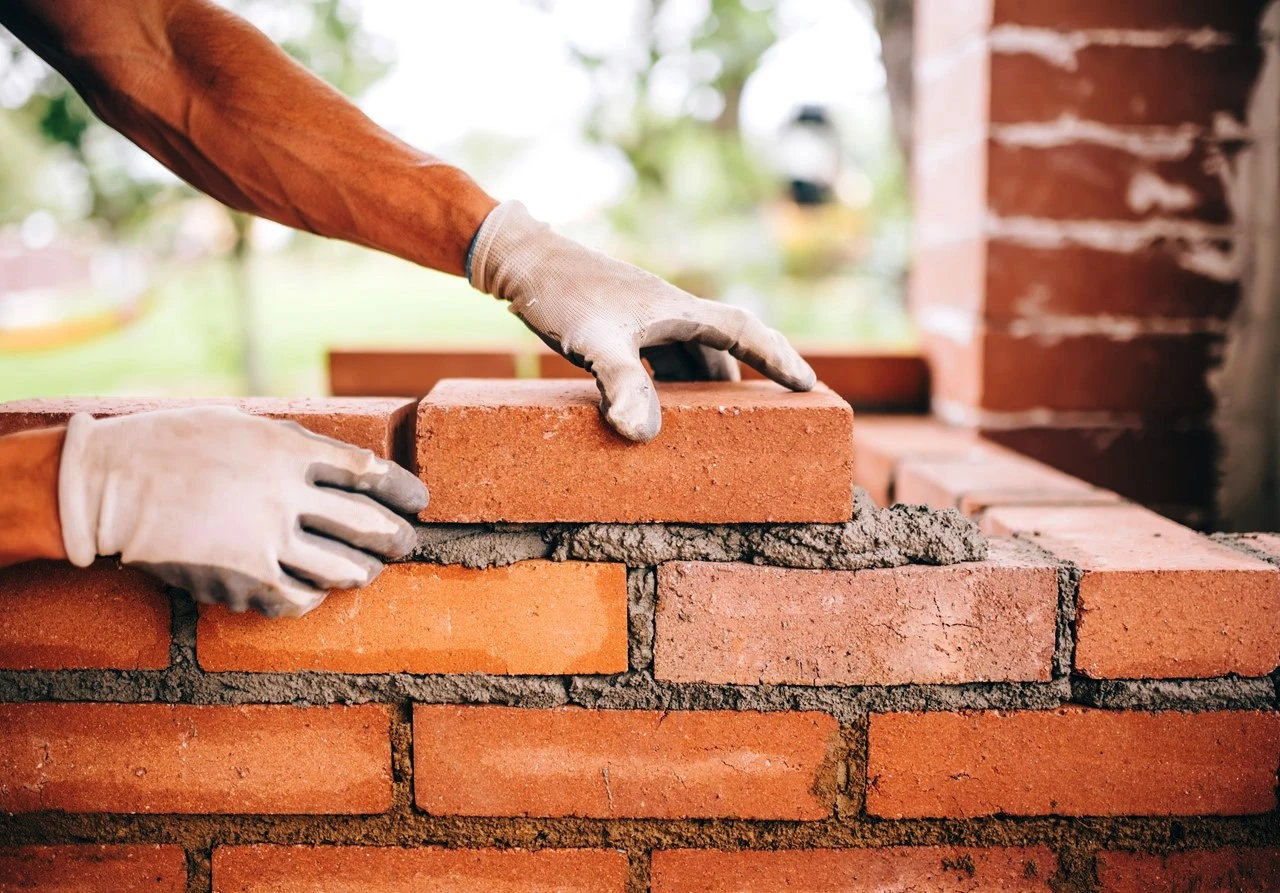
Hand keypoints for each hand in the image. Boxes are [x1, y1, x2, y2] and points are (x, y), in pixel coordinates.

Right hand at [58, 407, 426, 616]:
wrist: (107, 486)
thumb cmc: (174, 445)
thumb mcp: (244, 426)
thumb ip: (298, 446)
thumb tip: (351, 464)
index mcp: (288, 451)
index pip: (371, 471)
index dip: (404, 490)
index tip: (419, 501)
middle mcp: (284, 496)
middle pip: (369, 526)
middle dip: (398, 539)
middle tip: (406, 544)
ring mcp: (264, 541)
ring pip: (344, 570)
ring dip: (363, 572)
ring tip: (366, 571)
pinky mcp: (241, 580)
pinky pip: (298, 600)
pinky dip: (313, 597)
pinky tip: (313, 590)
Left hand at [468, 201, 815, 441]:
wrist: (518, 259)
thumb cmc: (560, 294)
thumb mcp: (593, 342)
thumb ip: (622, 384)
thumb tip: (642, 434)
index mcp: (677, 310)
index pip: (745, 331)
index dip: (778, 358)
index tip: (810, 384)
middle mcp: (669, 310)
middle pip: (723, 345)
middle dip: (747, 379)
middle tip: (768, 416)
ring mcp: (644, 316)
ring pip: (691, 352)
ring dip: (706, 383)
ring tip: (716, 421)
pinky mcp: (619, 322)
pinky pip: (661, 355)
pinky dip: (670, 381)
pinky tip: (656, 403)